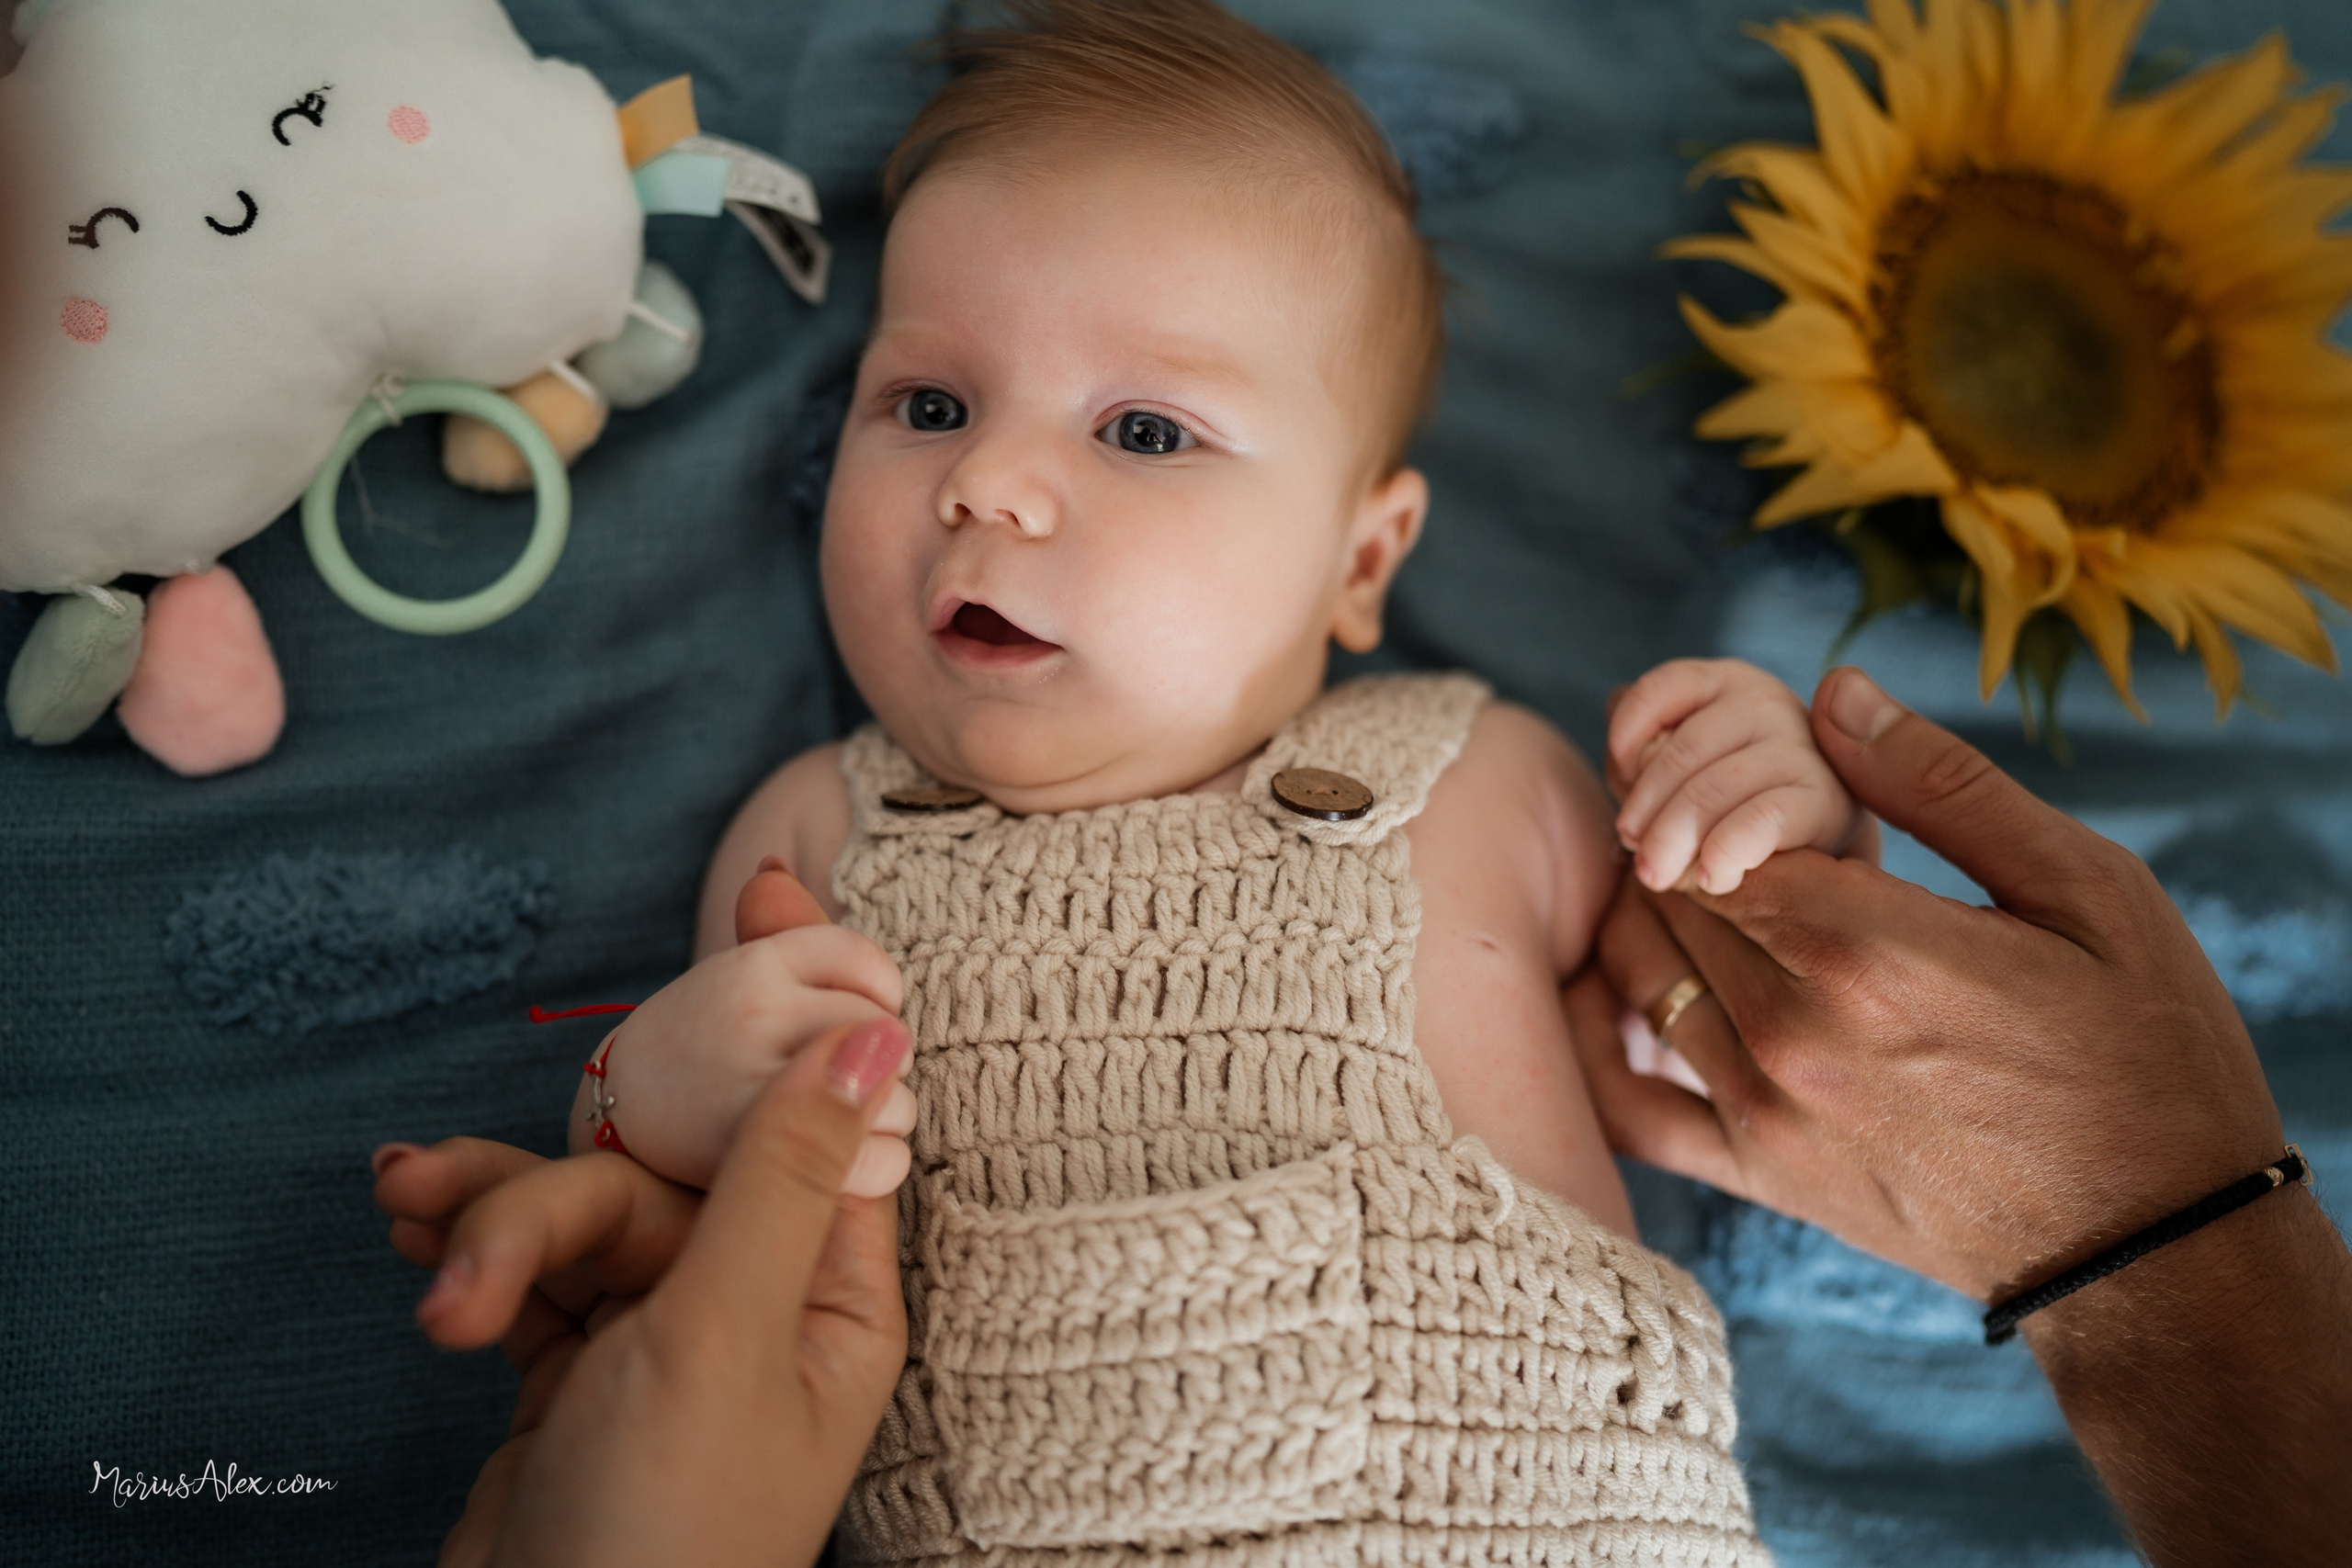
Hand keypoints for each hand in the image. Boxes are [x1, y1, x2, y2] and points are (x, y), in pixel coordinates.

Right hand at [374, 1016, 911, 1567]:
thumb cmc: (662, 1533)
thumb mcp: (726, 1334)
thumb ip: (780, 1174)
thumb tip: (875, 1029)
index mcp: (833, 1297)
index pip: (822, 1117)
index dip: (785, 1006)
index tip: (758, 891)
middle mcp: (760, 1304)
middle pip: (665, 1168)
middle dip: (550, 1185)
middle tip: (446, 1206)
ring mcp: (667, 1336)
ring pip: (584, 1214)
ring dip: (490, 1226)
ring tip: (415, 1270)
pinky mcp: (581, 1371)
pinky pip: (535, 1272)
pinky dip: (476, 1257)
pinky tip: (413, 1246)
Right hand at [579, 859, 911, 1193]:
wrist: (618, 1114)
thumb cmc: (708, 1035)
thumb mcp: (741, 971)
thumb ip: (783, 924)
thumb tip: (772, 866)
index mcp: (754, 963)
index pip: (869, 965)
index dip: (878, 996)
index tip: (852, 1017)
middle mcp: (752, 1014)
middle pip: (886, 1032)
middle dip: (878, 1059)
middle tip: (829, 1074)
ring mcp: (756, 1089)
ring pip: (892, 1098)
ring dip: (883, 1118)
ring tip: (832, 1118)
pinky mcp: (765, 1161)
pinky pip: (881, 1161)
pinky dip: (877, 1167)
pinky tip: (844, 1161)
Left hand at [1574, 665, 2280, 1298]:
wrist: (2156, 1245)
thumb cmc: (2146, 1054)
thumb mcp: (2085, 892)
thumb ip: (1944, 787)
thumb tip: (1833, 692)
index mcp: (1867, 947)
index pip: (1713, 828)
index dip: (1716, 789)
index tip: (1751, 781)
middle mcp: (1794, 1031)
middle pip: (1671, 893)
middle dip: (1681, 838)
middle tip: (1711, 817)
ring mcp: (1767, 1112)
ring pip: (1642, 976)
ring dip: (1647, 916)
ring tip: (1686, 881)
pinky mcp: (1760, 1177)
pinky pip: (1629, 1105)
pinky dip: (1601, 1039)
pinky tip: (1612, 993)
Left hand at [1606, 657, 1873, 894]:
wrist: (1812, 851)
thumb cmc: (1726, 806)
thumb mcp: (1677, 772)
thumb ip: (1642, 750)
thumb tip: (1623, 744)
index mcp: (1723, 684)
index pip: (1659, 690)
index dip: (1626, 737)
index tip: (1620, 784)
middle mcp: (1765, 702)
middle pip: (1683, 750)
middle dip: (1646, 810)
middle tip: (1633, 853)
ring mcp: (1800, 746)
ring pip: (1716, 787)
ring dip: (1675, 839)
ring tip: (1658, 874)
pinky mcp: (1826, 798)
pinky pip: (1760, 820)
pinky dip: (1724, 853)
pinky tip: (1710, 879)